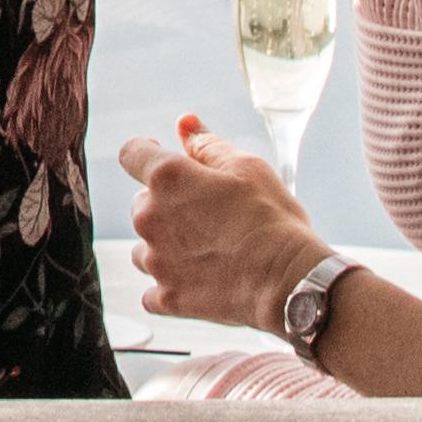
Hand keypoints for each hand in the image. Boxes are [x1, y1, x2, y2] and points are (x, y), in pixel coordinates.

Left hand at [121, 115, 322, 329]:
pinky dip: (170, 286)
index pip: (132, 154)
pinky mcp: (168, 297)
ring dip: (165, 247)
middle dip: (167, 206)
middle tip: (208, 216)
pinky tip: (198, 283)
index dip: (146, 153)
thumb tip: (185, 123)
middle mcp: (150, 217)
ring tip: (205, 252)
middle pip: (142, 203)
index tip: (164, 162)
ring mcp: (156, 260)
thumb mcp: (246, 167)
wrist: (290, 284)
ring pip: (145, 248)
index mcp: (167, 178)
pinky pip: (153, 292)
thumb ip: (207, 144)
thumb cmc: (271, 220)